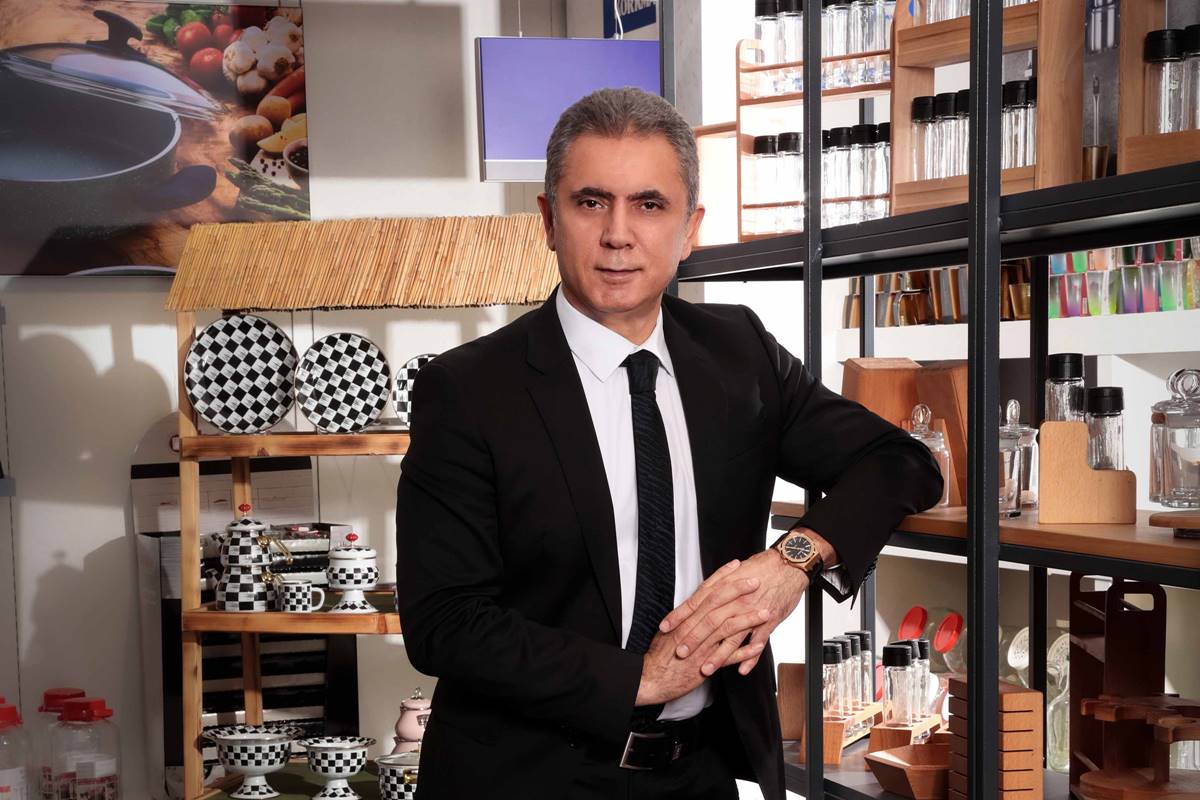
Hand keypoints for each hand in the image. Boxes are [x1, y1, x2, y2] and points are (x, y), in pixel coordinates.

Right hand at [634, 560, 767, 705]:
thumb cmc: (660, 655)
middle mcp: (692, 628)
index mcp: (685, 617)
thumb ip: (685, 617)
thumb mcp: (670, 629)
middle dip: (738, 591)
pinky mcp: (704, 665)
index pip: (706, 591)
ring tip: (766, 612)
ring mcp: (699, 646)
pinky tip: (759, 645)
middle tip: (756, 581)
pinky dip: (744, 652)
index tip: (736, 565)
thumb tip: (698, 605)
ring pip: (726, 628)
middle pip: (718, 604)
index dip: (722, 577)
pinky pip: (728, 657)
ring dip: (748, 619)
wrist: (650, 679)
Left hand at [659, 549, 810, 676]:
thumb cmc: (761, 567)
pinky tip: (741, 670)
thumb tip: (699, 596)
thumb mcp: (733, 573)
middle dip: (694, 639)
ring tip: (705, 668)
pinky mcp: (769, 621)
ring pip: (731, 636)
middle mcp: (735, 601)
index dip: (679, 616)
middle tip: (680, 653)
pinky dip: (750, 657)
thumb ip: (716, 586)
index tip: (665, 628)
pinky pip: (758, 642)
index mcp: (723, 587)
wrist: (788, 564)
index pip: (695, 603)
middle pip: (709, 622)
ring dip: (718, 655)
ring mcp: (752, 612)